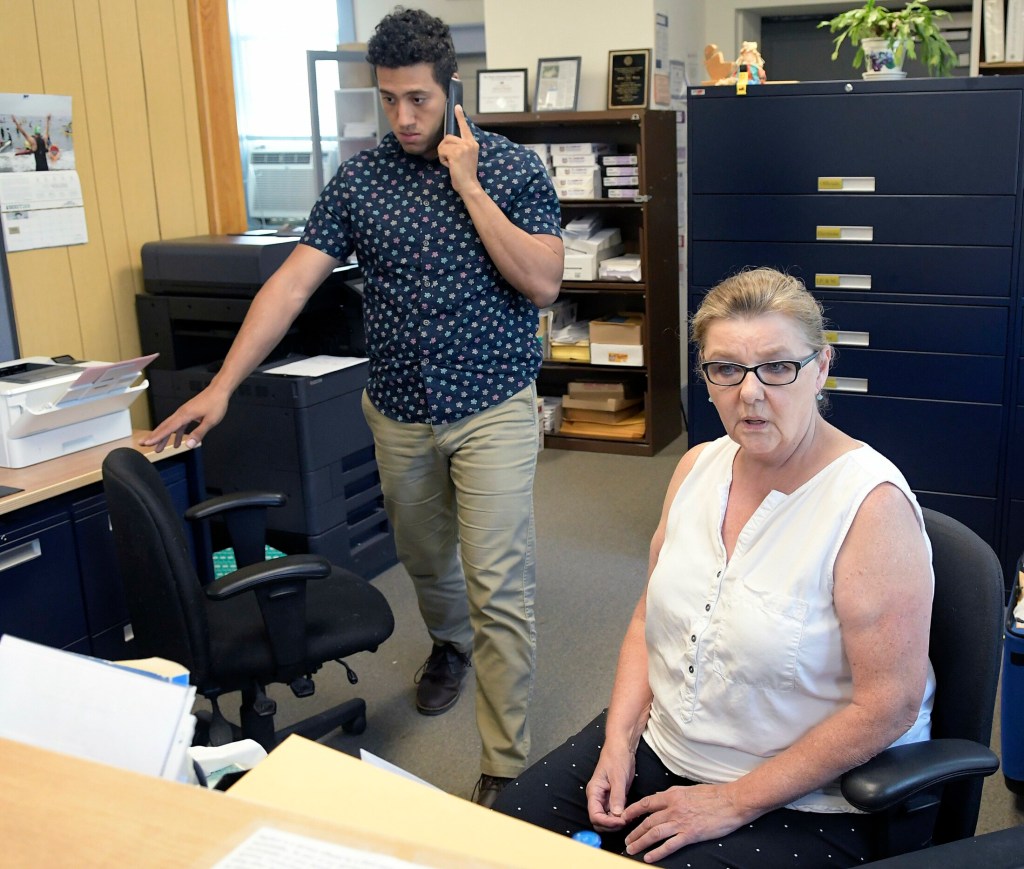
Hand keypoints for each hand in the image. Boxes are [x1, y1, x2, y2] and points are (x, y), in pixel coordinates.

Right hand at [139, 387, 229, 451]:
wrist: (219, 390)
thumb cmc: (216, 404)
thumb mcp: (210, 421)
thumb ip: (199, 433)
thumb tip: (189, 445)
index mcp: (185, 415)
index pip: (168, 428)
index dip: (157, 437)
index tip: (147, 443)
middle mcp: (181, 413)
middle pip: (164, 427)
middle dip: (154, 436)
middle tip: (143, 444)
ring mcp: (184, 413)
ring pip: (170, 427)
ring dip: (164, 437)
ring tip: (158, 448)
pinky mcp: (188, 414)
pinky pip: (178, 426)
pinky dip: (176, 434)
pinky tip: (177, 443)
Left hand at [437, 105, 479, 193]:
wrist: (469, 185)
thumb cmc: (465, 174)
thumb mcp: (466, 157)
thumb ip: (461, 147)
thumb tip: (448, 142)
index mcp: (472, 143)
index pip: (465, 127)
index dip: (460, 117)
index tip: (457, 107)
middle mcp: (469, 143)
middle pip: (448, 138)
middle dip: (445, 149)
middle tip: (452, 161)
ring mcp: (463, 147)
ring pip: (443, 144)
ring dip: (443, 155)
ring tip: (451, 164)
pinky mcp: (456, 153)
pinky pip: (442, 151)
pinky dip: (442, 160)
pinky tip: (450, 166)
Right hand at [586, 744, 635, 832]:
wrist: (622, 748)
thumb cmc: (617, 758)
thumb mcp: (618, 777)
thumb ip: (617, 796)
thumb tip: (616, 815)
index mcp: (594, 792)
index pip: (595, 816)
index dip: (607, 822)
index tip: (621, 821)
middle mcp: (597, 798)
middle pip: (599, 821)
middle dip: (611, 825)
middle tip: (626, 820)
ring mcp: (605, 799)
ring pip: (607, 820)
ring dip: (617, 823)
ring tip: (629, 817)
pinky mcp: (614, 799)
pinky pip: (614, 814)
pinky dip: (621, 817)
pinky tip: (630, 814)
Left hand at [620, 782, 747, 862]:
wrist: (731, 802)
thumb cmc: (712, 795)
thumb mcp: (688, 790)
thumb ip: (673, 795)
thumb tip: (659, 798)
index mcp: (672, 795)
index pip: (646, 803)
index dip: (633, 811)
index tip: (623, 817)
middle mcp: (673, 809)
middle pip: (647, 821)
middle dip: (634, 832)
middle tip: (626, 840)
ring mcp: (681, 822)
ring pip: (654, 833)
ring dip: (641, 842)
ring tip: (632, 849)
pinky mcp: (690, 835)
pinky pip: (670, 845)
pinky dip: (657, 852)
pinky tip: (649, 857)